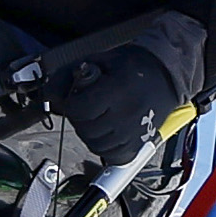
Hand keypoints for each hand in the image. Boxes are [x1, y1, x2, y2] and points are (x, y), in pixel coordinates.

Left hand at [56, 43, 189, 166]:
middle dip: (79, 119)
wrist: (166, 74)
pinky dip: (105, 148)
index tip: (76, 99)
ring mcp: (136, 132)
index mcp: (118, 90)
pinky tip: (106, 133)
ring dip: (90, 134)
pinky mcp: (140, 144)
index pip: (80, 109)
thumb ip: (69, 76)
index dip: (71, 104)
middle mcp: (128, 114)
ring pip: (96, 146)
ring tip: (97, 119)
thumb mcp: (97, 60)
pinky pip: (113, 156)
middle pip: (86, 130)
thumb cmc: (131, 66)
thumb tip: (49, 96)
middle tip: (86, 108)